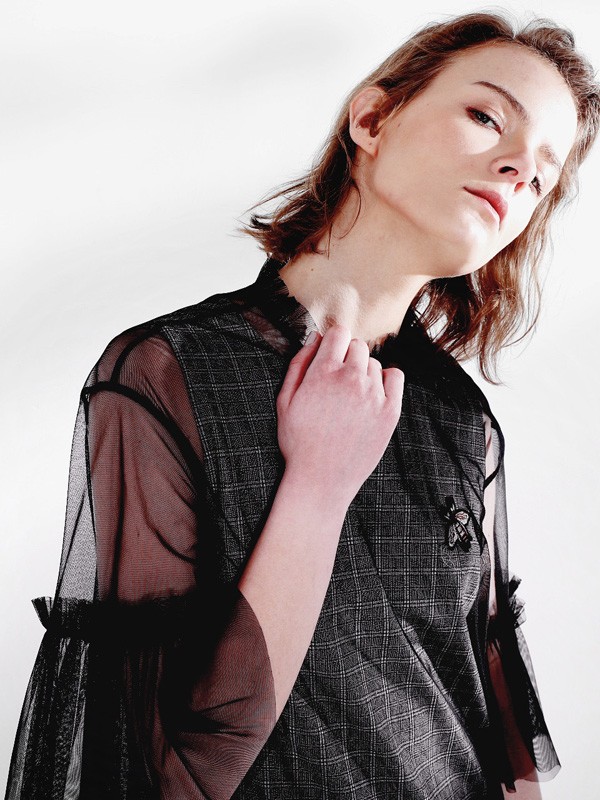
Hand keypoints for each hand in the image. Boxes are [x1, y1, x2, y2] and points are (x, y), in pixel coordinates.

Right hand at [276, 324, 404, 508]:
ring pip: (374, 363)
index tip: (331, 354)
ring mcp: (373, 395)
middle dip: (348, 356)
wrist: (321, 480)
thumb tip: (314, 338)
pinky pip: (395, 376)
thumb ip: (298, 364)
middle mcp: (351, 379)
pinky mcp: (390, 411)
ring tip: (351, 396)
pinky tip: (372, 395)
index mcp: (323, 373)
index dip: (333, 341)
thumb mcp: (285, 400)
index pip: (339, 333)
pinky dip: (386, 380)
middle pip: (358, 346)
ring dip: (364, 372)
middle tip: (338, 379)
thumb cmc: (298, 441)